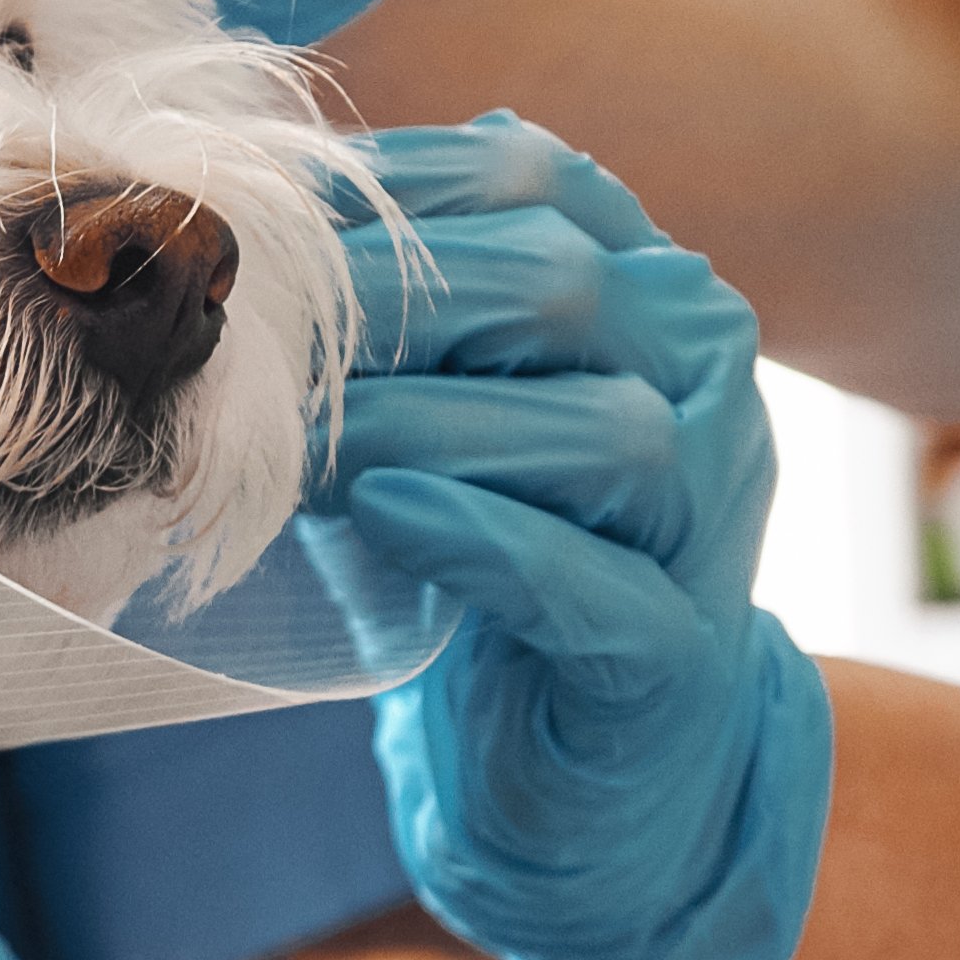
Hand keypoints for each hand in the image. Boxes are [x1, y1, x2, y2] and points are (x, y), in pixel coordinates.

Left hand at [326, 117, 833, 959]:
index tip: (257, 213)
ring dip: (424, 423)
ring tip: (294, 443)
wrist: (591, 778)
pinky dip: (481, 539)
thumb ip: (405, 300)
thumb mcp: (447, 405)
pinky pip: (593, 581)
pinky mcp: (677, 655)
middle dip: (387, 300)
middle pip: (567, 288)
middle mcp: (712, 386)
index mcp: (657, 296)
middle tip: (248, 332)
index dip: (392, 185)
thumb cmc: (498, 561)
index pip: (540, 182)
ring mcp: (710, 523)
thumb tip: (272, 183)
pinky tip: (382, 512)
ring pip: (606, 433)